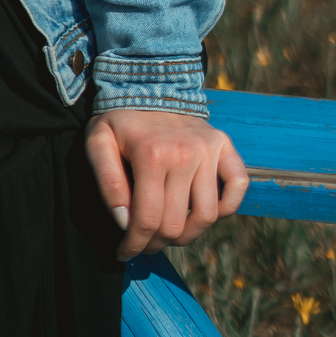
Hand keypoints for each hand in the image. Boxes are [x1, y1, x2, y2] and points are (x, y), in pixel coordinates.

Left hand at [85, 108, 247, 259]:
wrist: (149, 82)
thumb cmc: (120, 119)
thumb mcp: (98, 142)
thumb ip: (107, 182)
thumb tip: (124, 222)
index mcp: (152, 154)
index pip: (147, 221)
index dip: (135, 245)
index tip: (124, 254)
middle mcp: (185, 154)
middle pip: (177, 225)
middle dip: (156, 243)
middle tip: (143, 243)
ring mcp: (209, 150)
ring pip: (207, 216)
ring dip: (187, 234)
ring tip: (168, 231)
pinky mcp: (224, 146)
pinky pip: (237, 188)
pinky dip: (226, 207)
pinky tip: (201, 210)